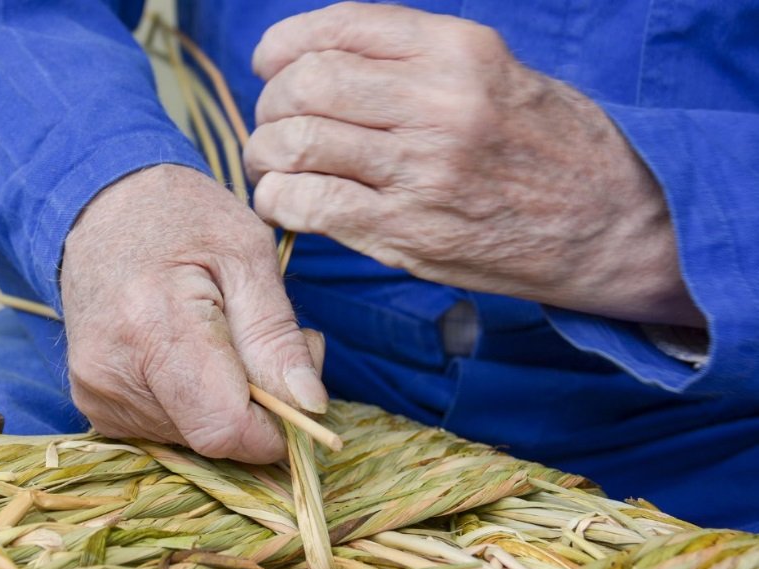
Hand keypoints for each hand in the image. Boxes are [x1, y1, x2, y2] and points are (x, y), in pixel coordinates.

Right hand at [61, 164, 326, 462]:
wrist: (100, 206)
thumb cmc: (181, 217)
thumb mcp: (248, 254)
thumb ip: (277, 335)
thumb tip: (310, 406)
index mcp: (154, 326)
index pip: (224, 428)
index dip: (274, 429)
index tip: (296, 394)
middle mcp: (111, 372)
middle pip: (211, 438)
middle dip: (255, 409)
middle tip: (261, 345)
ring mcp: (95, 392)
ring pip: (191, 439)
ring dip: (224, 404)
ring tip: (223, 340)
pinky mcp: (93, 404)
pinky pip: (166, 430)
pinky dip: (194, 404)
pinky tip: (190, 356)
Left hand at [245, 2, 702, 326]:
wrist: (610, 223)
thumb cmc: (548, 146)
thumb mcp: (494, 74)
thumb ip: (413, 61)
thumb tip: (321, 61)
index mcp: (458, 51)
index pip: (340, 27)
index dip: (284, 45)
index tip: (271, 64)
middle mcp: (438, 103)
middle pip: (307, 84)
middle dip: (271, 103)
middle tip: (274, 124)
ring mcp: (421, 172)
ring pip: (297, 143)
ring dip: (266, 154)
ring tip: (273, 164)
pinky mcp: (408, 233)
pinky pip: (309, 204)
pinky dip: (279, 199)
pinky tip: (285, 200)